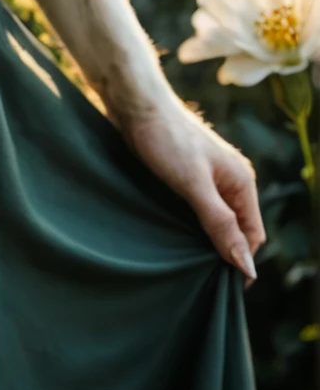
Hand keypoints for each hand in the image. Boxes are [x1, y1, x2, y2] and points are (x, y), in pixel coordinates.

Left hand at [118, 98, 263, 282]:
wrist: (134, 104)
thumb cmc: (166, 139)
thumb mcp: (193, 185)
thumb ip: (221, 224)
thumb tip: (247, 266)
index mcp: (241, 182)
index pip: (253, 235)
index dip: (241, 260)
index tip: (219, 285)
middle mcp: (230, 181)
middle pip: (236, 230)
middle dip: (222, 253)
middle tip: (198, 277)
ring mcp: (208, 179)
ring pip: (214, 221)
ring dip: (203, 241)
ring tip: (183, 262)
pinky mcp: (185, 177)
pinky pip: (195, 211)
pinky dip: (188, 226)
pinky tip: (171, 237)